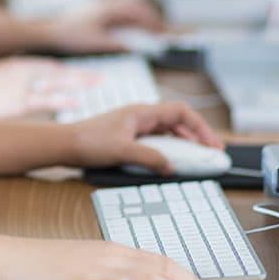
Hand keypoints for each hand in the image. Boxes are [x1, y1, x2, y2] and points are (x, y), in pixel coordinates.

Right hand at [0, 56, 100, 118]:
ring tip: (98, 83)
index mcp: (15, 65)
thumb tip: (7, 91)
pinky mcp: (17, 102)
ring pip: (57, 82)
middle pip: (58, 72)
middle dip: (79, 75)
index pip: (45, 66)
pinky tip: (76, 102)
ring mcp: (20, 87)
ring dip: (78, 82)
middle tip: (100, 77)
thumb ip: (3, 83)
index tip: (76, 75)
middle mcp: (22, 72)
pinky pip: (45, 101)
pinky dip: (62, 100)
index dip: (63, 71)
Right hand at [0, 236, 230, 279]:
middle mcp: (113, 255)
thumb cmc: (45, 268)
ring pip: (151, 277)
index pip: (162, 262)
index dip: (190, 278)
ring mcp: (100, 268)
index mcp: (115, 251)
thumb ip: (113, 278)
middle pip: (165, 268)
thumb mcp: (85, 269)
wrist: (13, 260)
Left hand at [41, 0, 164, 54]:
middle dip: (151, 15)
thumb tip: (135, 47)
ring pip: (129, 3)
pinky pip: (121, 8)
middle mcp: (107, 2)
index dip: (152, 21)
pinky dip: (132, 15)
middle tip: (160, 30)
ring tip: (150, 28)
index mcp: (109, 8)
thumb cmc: (69, 34)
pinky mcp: (98, 8)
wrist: (50, 29)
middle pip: (136, 3)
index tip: (160, 33)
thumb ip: (116, 44)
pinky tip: (132, 26)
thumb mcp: (96, 43)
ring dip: (142, 14)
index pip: (138, 10)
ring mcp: (102, 4)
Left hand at [70, 102, 223, 173]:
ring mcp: (135, 126)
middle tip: (211, 154)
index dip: (201, 127)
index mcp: (142, 112)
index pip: (181, 113)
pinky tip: (170, 162)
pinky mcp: (128, 137)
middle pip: (177, 122)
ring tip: (196, 159)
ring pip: (167, 132)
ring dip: (183, 144)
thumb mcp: (123, 151)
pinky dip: (168, 149)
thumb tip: (172, 167)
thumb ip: (150, 158)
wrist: (65, 144)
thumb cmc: (89, 142)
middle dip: (197, 136)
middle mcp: (141, 116)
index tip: (213, 145)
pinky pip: (156, 140)